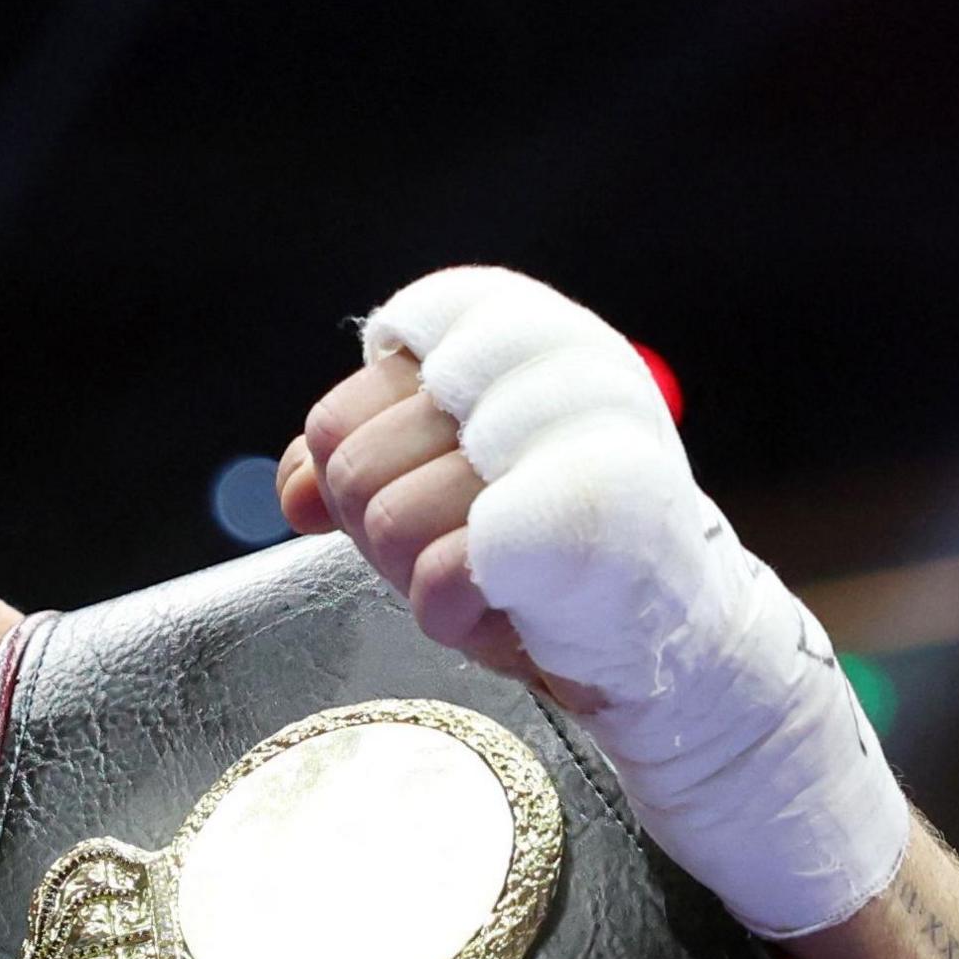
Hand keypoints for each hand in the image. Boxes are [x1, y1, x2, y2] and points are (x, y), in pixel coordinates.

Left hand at [275, 355, 584, 701]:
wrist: (665, 633)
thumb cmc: (540, 545)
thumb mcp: (438, 477)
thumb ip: (360, 448)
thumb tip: (294, 491)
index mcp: (517, 325)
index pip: (360, 384)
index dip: (361, 451)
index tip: (427, 481)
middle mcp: (554, 358)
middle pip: (352, 455)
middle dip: (382, 530)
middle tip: (462, 546)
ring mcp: (576, 431)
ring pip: (385, 516)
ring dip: (416, 578)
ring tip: (490, 575)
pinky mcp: (583, 515)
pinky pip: (437, 573)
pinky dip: (450, 616)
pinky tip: (506, 610)